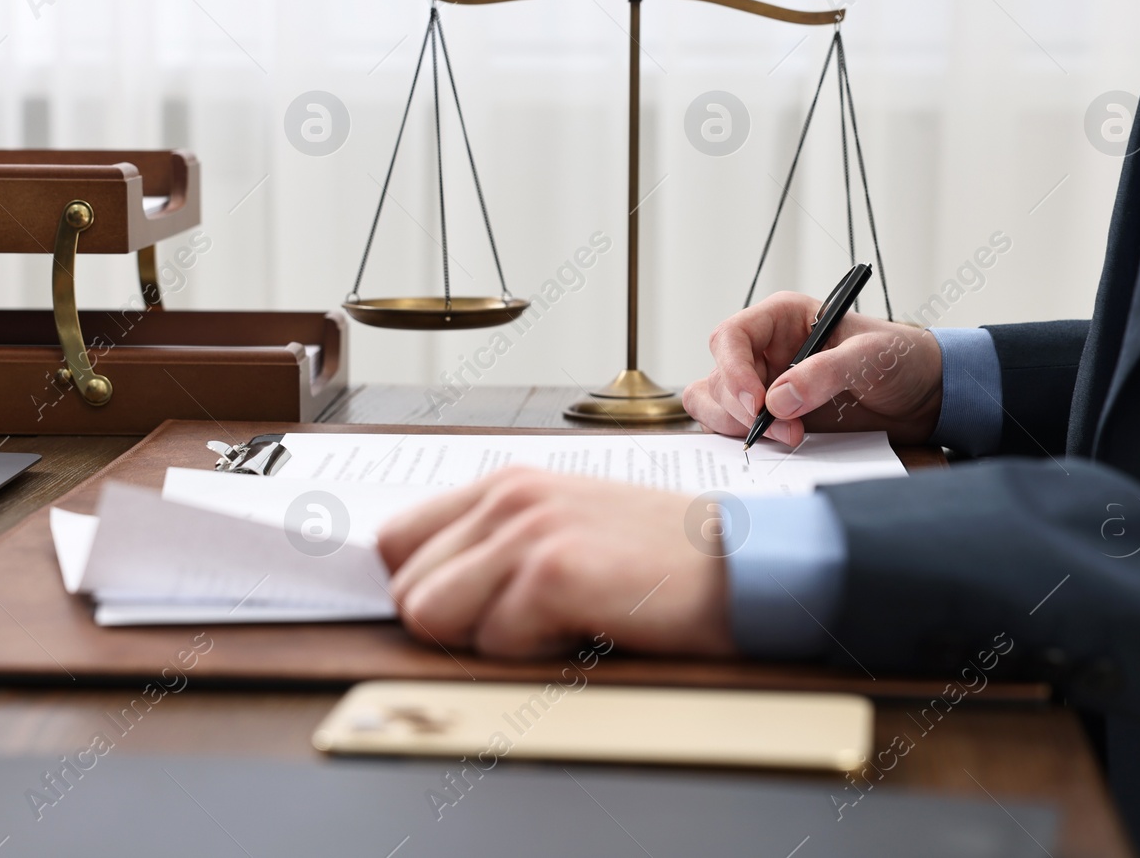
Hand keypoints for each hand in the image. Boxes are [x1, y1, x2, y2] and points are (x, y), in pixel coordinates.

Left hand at [377, 467, 733, 659]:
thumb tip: (424, 594)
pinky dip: (534, 654)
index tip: (451, 615)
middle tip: (523, 624)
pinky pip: (492, 641)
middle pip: (406, 588)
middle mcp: (508, 497)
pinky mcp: (553, 571)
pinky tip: (584, 629)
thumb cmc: (662, 560)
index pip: (394, 540)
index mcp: (505, 485)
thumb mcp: (567, 528)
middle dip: (455, 624)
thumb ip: (497, 546)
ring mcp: (527, 530)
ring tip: (552, 624)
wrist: (745, 566)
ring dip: (489, 640)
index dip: (419, 589)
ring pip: (432, 615)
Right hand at [684, 291, 942, 445]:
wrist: (925, 397)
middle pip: (717, 377)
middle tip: (785, 431)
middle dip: (741, 409)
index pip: (731, 337)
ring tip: (791, 437)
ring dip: (740, 428)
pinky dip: (747, 441)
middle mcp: (764, 351)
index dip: (733, 371)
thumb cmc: (901, 359)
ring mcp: (763, 386)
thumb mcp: (871, 357)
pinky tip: (782, 445)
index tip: (758, 404)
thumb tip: (777, 400)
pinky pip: (735, 429)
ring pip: (715, 405)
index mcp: (781, 320)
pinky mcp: (771, 418)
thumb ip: (825, 373)